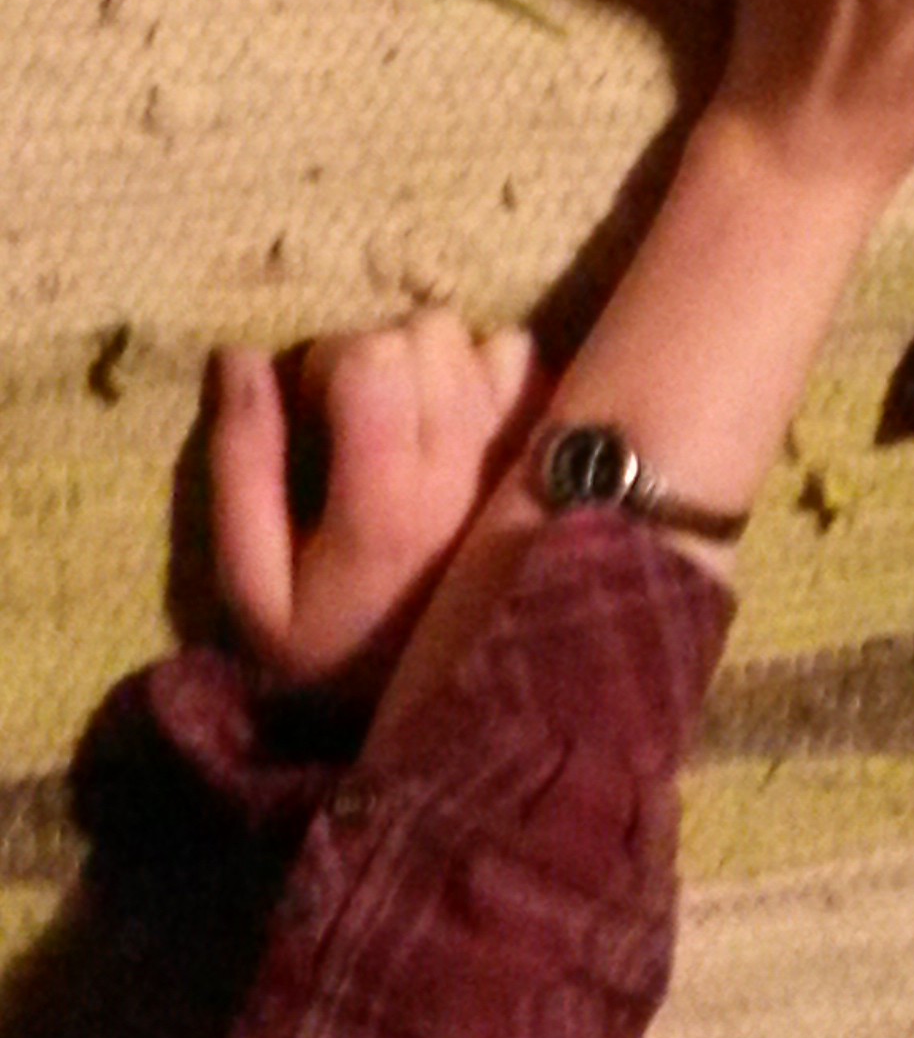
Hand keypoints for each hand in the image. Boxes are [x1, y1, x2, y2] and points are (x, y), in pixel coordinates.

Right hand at [208, 310, 543, 691]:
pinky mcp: (552, 449)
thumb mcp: (257, 588)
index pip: (370, 358)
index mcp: (387, 504)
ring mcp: (519, 454)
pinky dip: (485, 370)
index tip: (313, 413)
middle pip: (423, 334)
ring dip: (430, 361)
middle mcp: (466, 467)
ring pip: (472, 338)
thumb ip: (241, 470)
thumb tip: (237, 358)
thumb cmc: (336, 643)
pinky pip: (521, 357)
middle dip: (376, 356)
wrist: (451, 703)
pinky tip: (460, 421)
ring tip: (408, 419)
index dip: (326, 364)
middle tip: (357, 418)